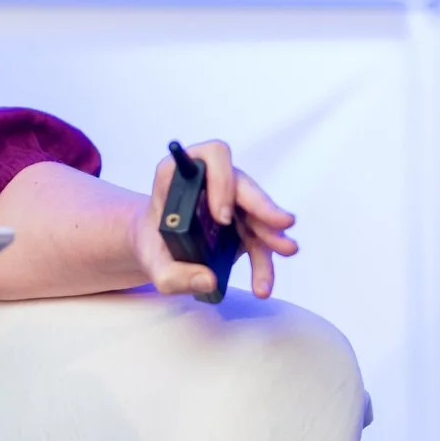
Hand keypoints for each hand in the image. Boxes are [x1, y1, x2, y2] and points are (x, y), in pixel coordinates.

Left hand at [132, 139, 298, 298]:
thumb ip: (171, 274)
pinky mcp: (243, 222)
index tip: (222, 216)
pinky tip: (263, 284)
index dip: (222, 180)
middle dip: (263, 206)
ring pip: (257, 213)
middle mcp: (210, 182)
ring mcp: (230, 201)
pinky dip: (264, 260)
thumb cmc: (152, 244)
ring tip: (287, 251)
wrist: (156, 248)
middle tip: (282, 224)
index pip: (211, 157)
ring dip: (272, 234)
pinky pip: (259, 238)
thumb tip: (207, 280)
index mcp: (181, 174)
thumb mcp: (152, 263)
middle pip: (242, 184)